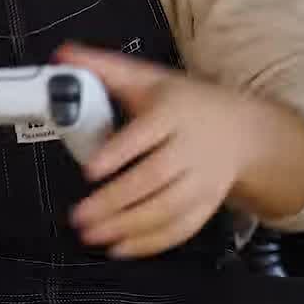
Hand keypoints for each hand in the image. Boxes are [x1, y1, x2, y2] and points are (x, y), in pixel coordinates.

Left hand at [57, 44, 253, 258]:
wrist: (243, 132)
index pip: (147, 133)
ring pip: (167, 208)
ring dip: (128, 226)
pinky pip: (181, 229)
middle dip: (116, 200)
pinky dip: (151, 243)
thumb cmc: (186, 105)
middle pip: (155, 177)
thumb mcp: (149, 80)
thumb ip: (103, 68)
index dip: (119, 152)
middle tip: (79, 215)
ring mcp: (203, 180)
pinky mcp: (206, 205)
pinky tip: (119, 248)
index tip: (90, 170)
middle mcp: (191, 148)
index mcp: (174, 112)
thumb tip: (61, 55)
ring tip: (91, 234)